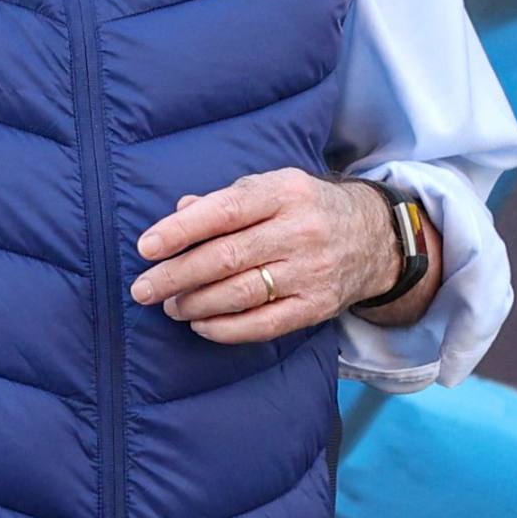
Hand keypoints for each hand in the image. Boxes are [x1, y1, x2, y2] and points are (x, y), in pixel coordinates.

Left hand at [132, 170, 401, 341]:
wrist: (372, 238)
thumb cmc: (306, 209)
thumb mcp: (271, 188)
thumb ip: (224, 201)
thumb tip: (178, 213)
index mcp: (284, 192)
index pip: (224, 212)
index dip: (181, 231)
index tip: (146, 248)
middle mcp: (300, 231)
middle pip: (227, 258)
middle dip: (176, 276)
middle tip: (144, 289)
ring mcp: (312, 271)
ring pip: (241, 293)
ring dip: (196, 304)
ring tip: (170, 306)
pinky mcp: (317, 306)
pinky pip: (264, 324)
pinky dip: (225, 329)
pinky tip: (201, 324)